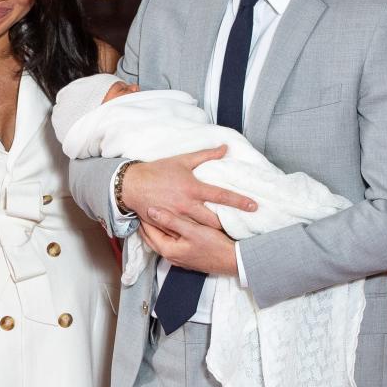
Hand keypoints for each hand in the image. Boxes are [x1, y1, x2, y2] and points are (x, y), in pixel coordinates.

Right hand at [121, 148, 256, 230]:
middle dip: (226, 226)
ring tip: (223, 236)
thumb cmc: (158, 170)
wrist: (132, 184)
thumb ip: (206, 155)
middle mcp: (187, 205)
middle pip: (213, 221)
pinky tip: (201, 239)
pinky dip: (192, 236)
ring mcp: (177, 217)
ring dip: (211, 234)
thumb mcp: (182, 160)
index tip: (253, 206)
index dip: (239, 201)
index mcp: (193, 188)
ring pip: (200, 231)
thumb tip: (225, 148)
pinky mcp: (167, 225)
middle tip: (238, 229)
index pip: (222, 195)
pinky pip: (183, 234)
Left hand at [141, 208, 238, 276]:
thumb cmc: (214, 245)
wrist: (232, 261)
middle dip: (147, 224)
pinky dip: (166, 234)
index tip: (141, 204)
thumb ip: (171, 221)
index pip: (148, 231)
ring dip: (157, 229)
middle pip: (152, 238)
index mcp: (168, 249)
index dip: (144, 217)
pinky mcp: (186, 256)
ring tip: (154, 214)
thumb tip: (151, 211)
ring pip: (161, 240)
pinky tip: (171, 226)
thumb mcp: (192, 230)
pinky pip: (171, 243)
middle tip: (142, 208)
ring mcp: (178, 258)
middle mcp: (170, 256)